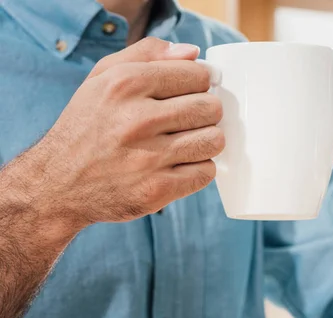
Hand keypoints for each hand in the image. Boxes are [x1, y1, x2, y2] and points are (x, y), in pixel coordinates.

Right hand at [9, 38, 223, 226]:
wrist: (58, 184)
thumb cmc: (87, 126)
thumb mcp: (102, 77)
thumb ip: (147, 55)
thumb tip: (192, 52)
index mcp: (126, 84)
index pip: (197, 75)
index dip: (199, 83)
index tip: (191, 92)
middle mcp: (137, 119)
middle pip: (210, 108)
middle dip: (205, 112)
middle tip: (189, 120)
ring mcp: (148, 158)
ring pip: (213, 140)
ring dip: (205, 141)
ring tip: (187, 142)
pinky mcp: (157, 190)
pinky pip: (206, 172)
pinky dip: (199, 168)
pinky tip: (181, 165)